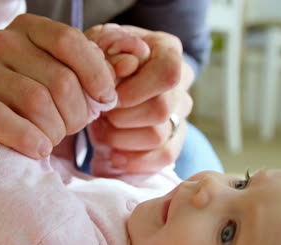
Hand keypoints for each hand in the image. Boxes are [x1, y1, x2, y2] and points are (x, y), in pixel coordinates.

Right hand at [0, 14, 116, 158]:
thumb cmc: (27, 95)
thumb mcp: (59, 75)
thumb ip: (91, 68)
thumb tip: (129, 64)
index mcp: (29, 29)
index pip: (70, 42)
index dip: (96, 74)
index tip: (106, 100)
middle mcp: (2, 42)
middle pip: (59, 79)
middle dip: (77, 112)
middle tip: (74, 127)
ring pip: (36, 101)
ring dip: (55, 129)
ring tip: (54, 137)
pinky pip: (2, 119)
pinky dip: (28, 138)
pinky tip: (39, 149)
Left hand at [89, 26, 194, 173]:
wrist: (107, 80)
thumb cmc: (102, 60)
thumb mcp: (98, 46)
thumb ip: (107, 53)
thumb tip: (122, 69)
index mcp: (168, 50)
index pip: (167, 73)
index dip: (135, 90)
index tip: (109, 97)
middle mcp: (181, 81)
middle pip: (160, 110)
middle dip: (121, 118)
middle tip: (100, 114)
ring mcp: (180, 111)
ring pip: (158, 136)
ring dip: (121, 138)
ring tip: (102, 129)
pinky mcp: (175, 137)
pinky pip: (165, 156)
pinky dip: (135, 161)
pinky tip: (115, 155)